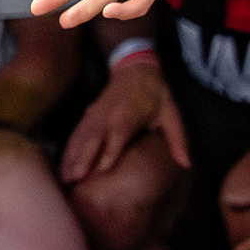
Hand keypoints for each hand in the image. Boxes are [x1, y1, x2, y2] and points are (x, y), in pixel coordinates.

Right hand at [57, 52, 192, 186]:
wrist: (135, 68)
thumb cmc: (154, 93)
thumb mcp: (171, 113)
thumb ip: (177, 139)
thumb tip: (186, 163)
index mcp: (128, 115)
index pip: (116, 136)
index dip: (108, 154)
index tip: (101, 172)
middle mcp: (107, 116)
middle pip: (92, 140)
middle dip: (81, 161)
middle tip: (73, 181)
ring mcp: (95, 115)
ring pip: (80, 138)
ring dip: (71, 157)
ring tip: (64, 177)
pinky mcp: (88, 115)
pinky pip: (76, 134)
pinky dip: (69, 149)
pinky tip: (64, 163)